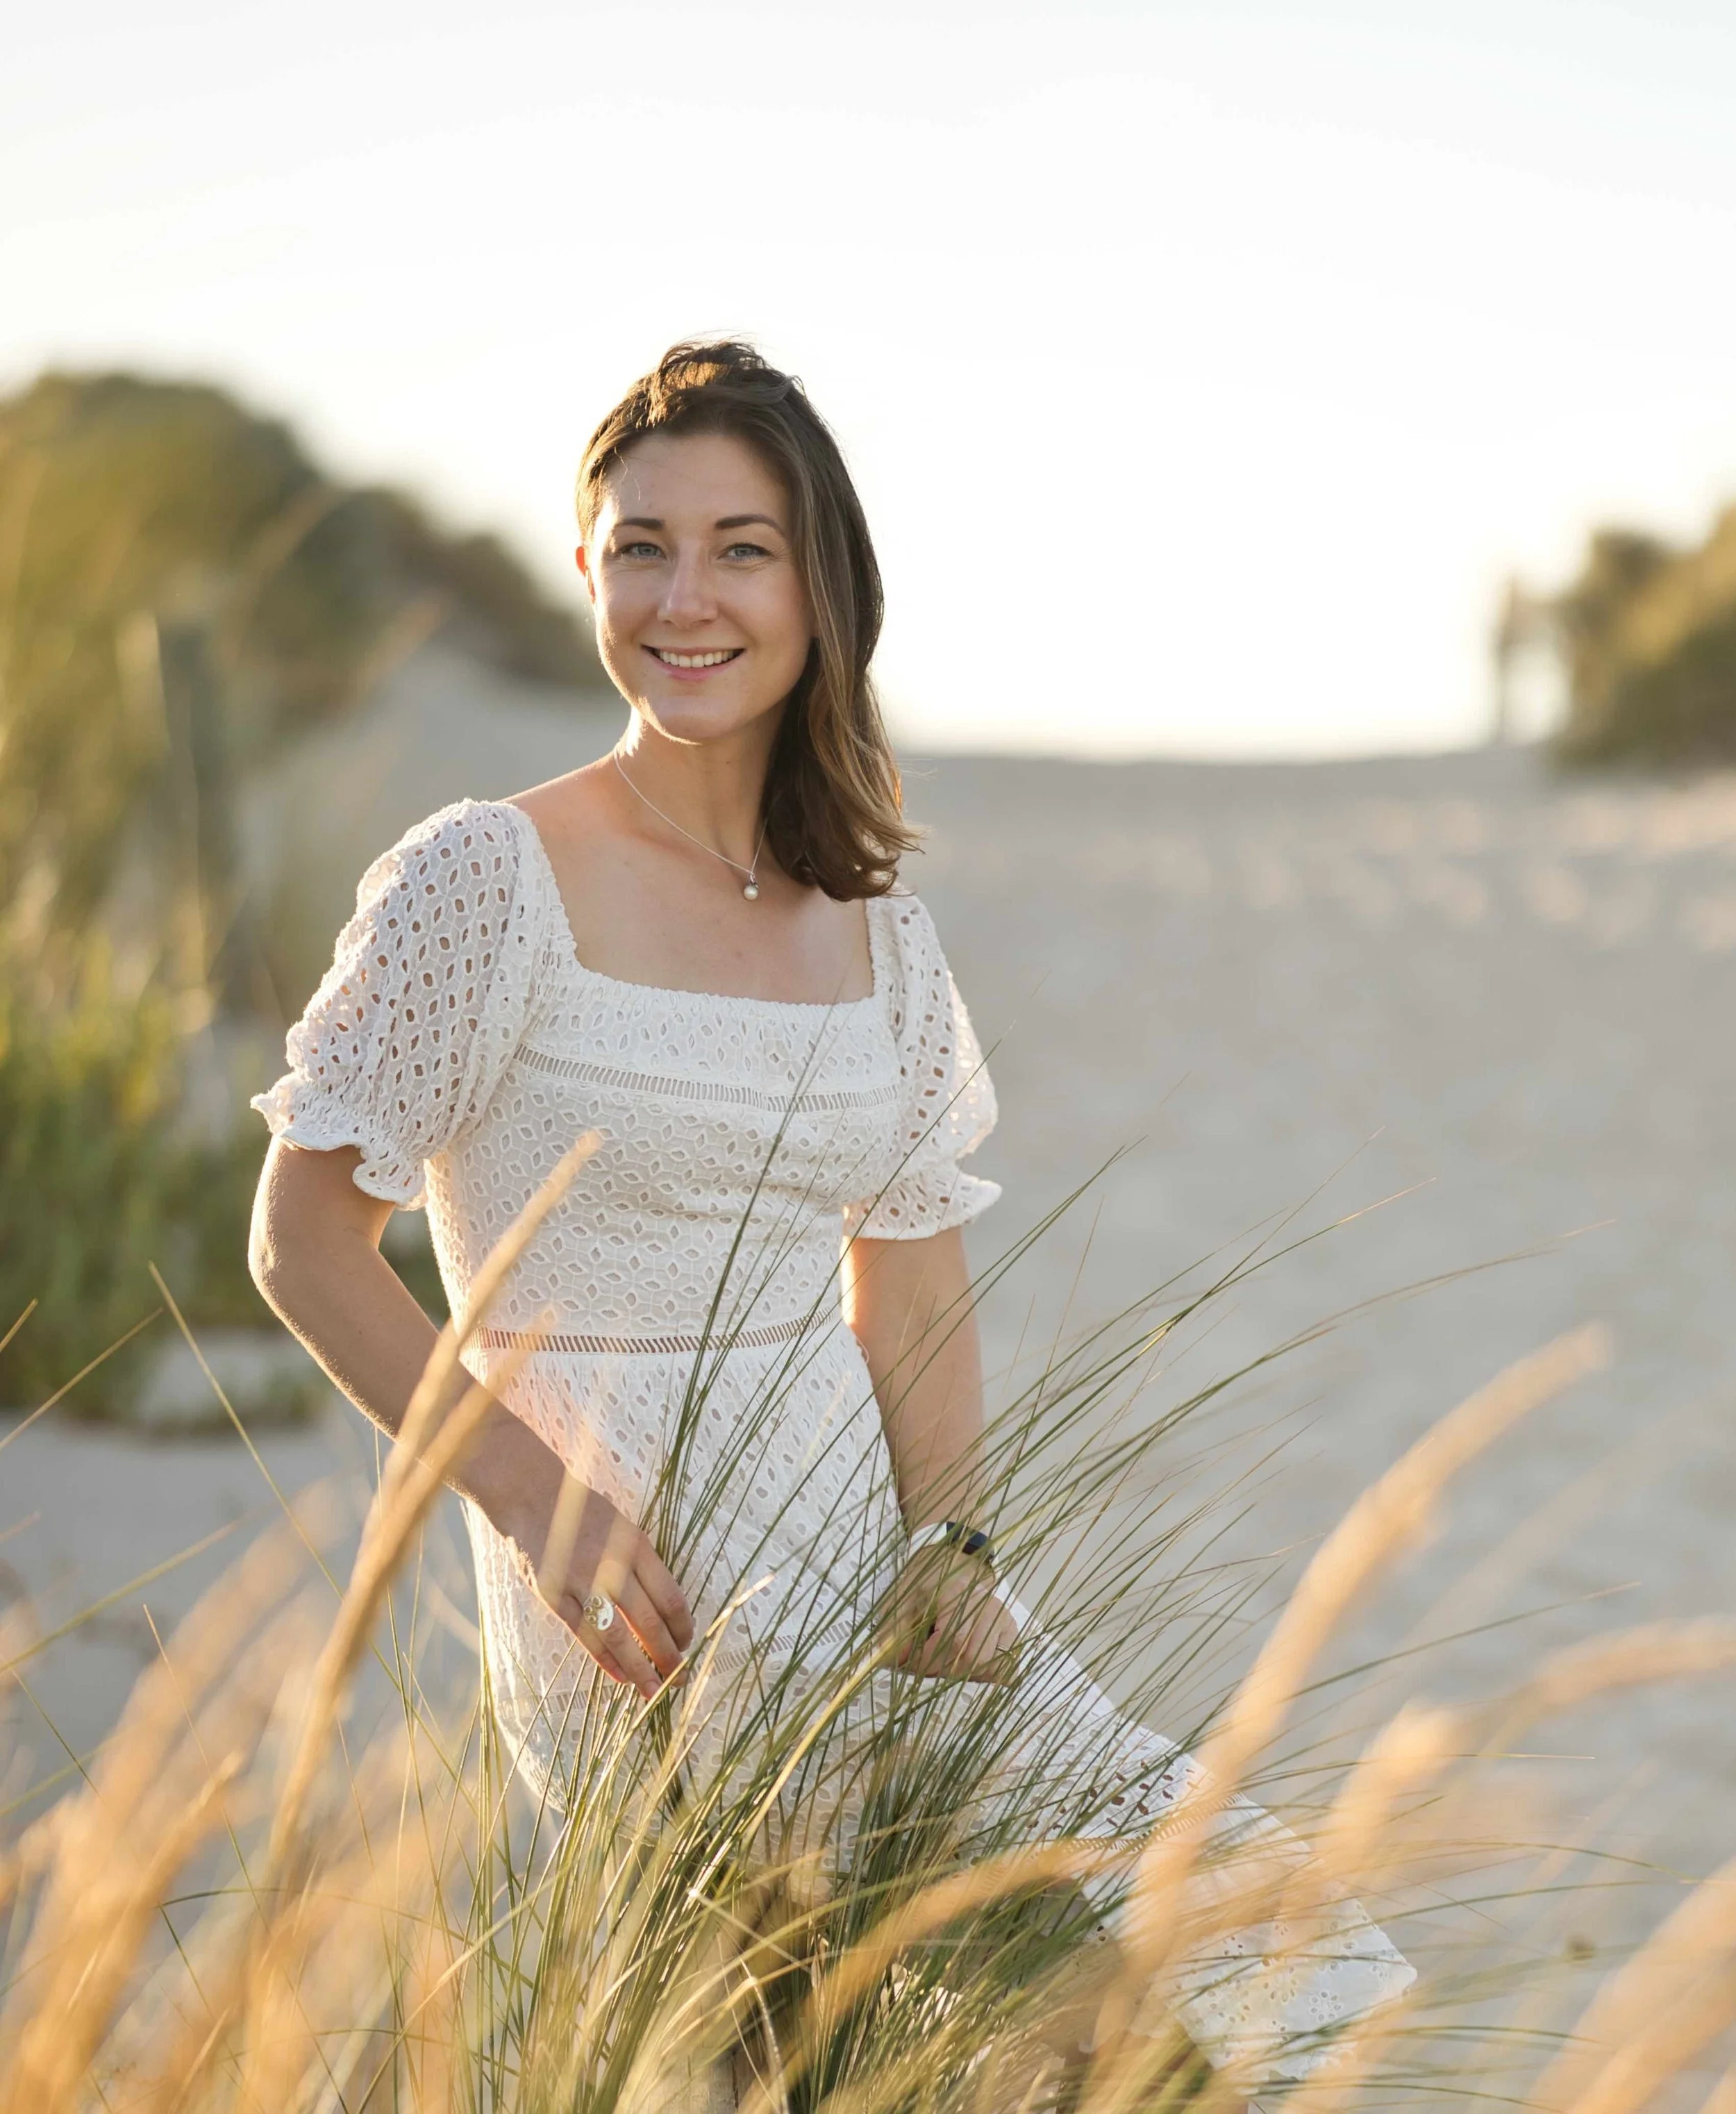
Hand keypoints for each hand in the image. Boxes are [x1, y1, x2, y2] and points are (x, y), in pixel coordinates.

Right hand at [485, 1428, 692, 1699]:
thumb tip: (667, 1610)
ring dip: (640, 1668)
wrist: (531, 1496)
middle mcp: (612, 1566)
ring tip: (654, 1691)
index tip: (689, 1642)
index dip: (683, 1626)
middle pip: (649, 1621)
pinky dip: (606, 1659)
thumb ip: (644, 1564)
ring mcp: (581, 1583)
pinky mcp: (553, 1596)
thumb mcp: (624, 1528)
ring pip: (618, 1637)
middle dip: (668, 1655)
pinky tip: (621, 1676)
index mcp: (636, 1546)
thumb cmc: (584, 1512)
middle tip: (679, 1677)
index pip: (670, 1597)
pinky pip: (585, 1636)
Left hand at [884, 1547, 1019, 1684]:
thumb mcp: (902, 1601)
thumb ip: (895, 1631)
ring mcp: (1003, 1618)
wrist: (951, 1568)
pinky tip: (967, 1669)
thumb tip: (894, 1662)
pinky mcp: (1010, 1633)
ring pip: (990, 1666)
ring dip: (964, 1675)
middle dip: (944, 1671)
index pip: (953, 1641)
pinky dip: (986, 1676)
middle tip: (926, 1667)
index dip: (930, 1661)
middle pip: (972, 1657)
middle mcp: (987, 1605)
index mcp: (959, 1593)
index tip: (912, 1664)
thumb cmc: (924, 1587)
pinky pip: (1005, 1667)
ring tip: (945, 1664)